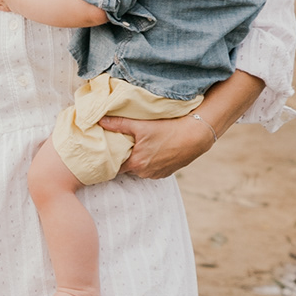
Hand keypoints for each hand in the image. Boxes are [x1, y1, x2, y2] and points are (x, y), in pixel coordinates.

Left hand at [98, 113, 212, 179]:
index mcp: (135, 163)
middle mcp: (144, 173)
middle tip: (124, 146)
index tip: (108, 152)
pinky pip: (151, 170)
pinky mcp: (165, 173)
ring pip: (139, 169)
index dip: (110, 160)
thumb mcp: (141, 125)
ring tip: (140, 148)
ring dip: (138, 161)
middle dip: (124, 159)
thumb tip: (100, 120)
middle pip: (126, 168)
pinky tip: (153, 151)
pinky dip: (149, 163)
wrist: (195, 136)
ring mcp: (156, 174)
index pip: (114, 167)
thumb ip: (119, 124)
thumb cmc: (168, 129)